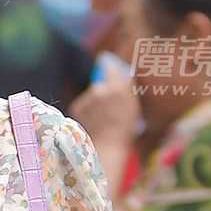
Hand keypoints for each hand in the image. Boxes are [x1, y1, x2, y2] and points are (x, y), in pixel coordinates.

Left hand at [71, 57, 141, 175]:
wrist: (106, 147)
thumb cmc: (124, 131)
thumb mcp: (133, 108)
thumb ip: (127, 89)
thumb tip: (125, 76)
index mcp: (119, 88)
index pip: (111, 68)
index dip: (108, 67)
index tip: (106, 63)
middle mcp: (102, 88)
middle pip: (101, 84)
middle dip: (103, 91)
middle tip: (108, 107)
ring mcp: (88, 97)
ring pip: (92, 96)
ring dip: (95, 103)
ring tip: (102, 120)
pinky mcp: (78, 106)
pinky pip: (83, 105)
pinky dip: (87, 111)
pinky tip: (94, 123)